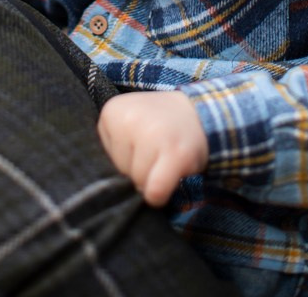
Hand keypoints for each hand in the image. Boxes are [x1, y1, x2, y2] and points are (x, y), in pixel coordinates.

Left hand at [97, 90, 208, 205]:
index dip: (126, 158)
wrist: (199, 112)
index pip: (108, 159)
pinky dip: (161, 195)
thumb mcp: (128, 122)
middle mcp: (130, 119)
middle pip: (122, 171)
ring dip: (154, 177)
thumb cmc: (158, 123)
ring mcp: (153, 135)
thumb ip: (114, 149)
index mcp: (111, 111)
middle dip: (139, 168)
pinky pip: (156, 192)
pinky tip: (170, 176)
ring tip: (166, 154)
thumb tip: (116, 189)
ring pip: (139, 183)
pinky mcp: (175, 154)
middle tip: (156, 147)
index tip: (141, 141)